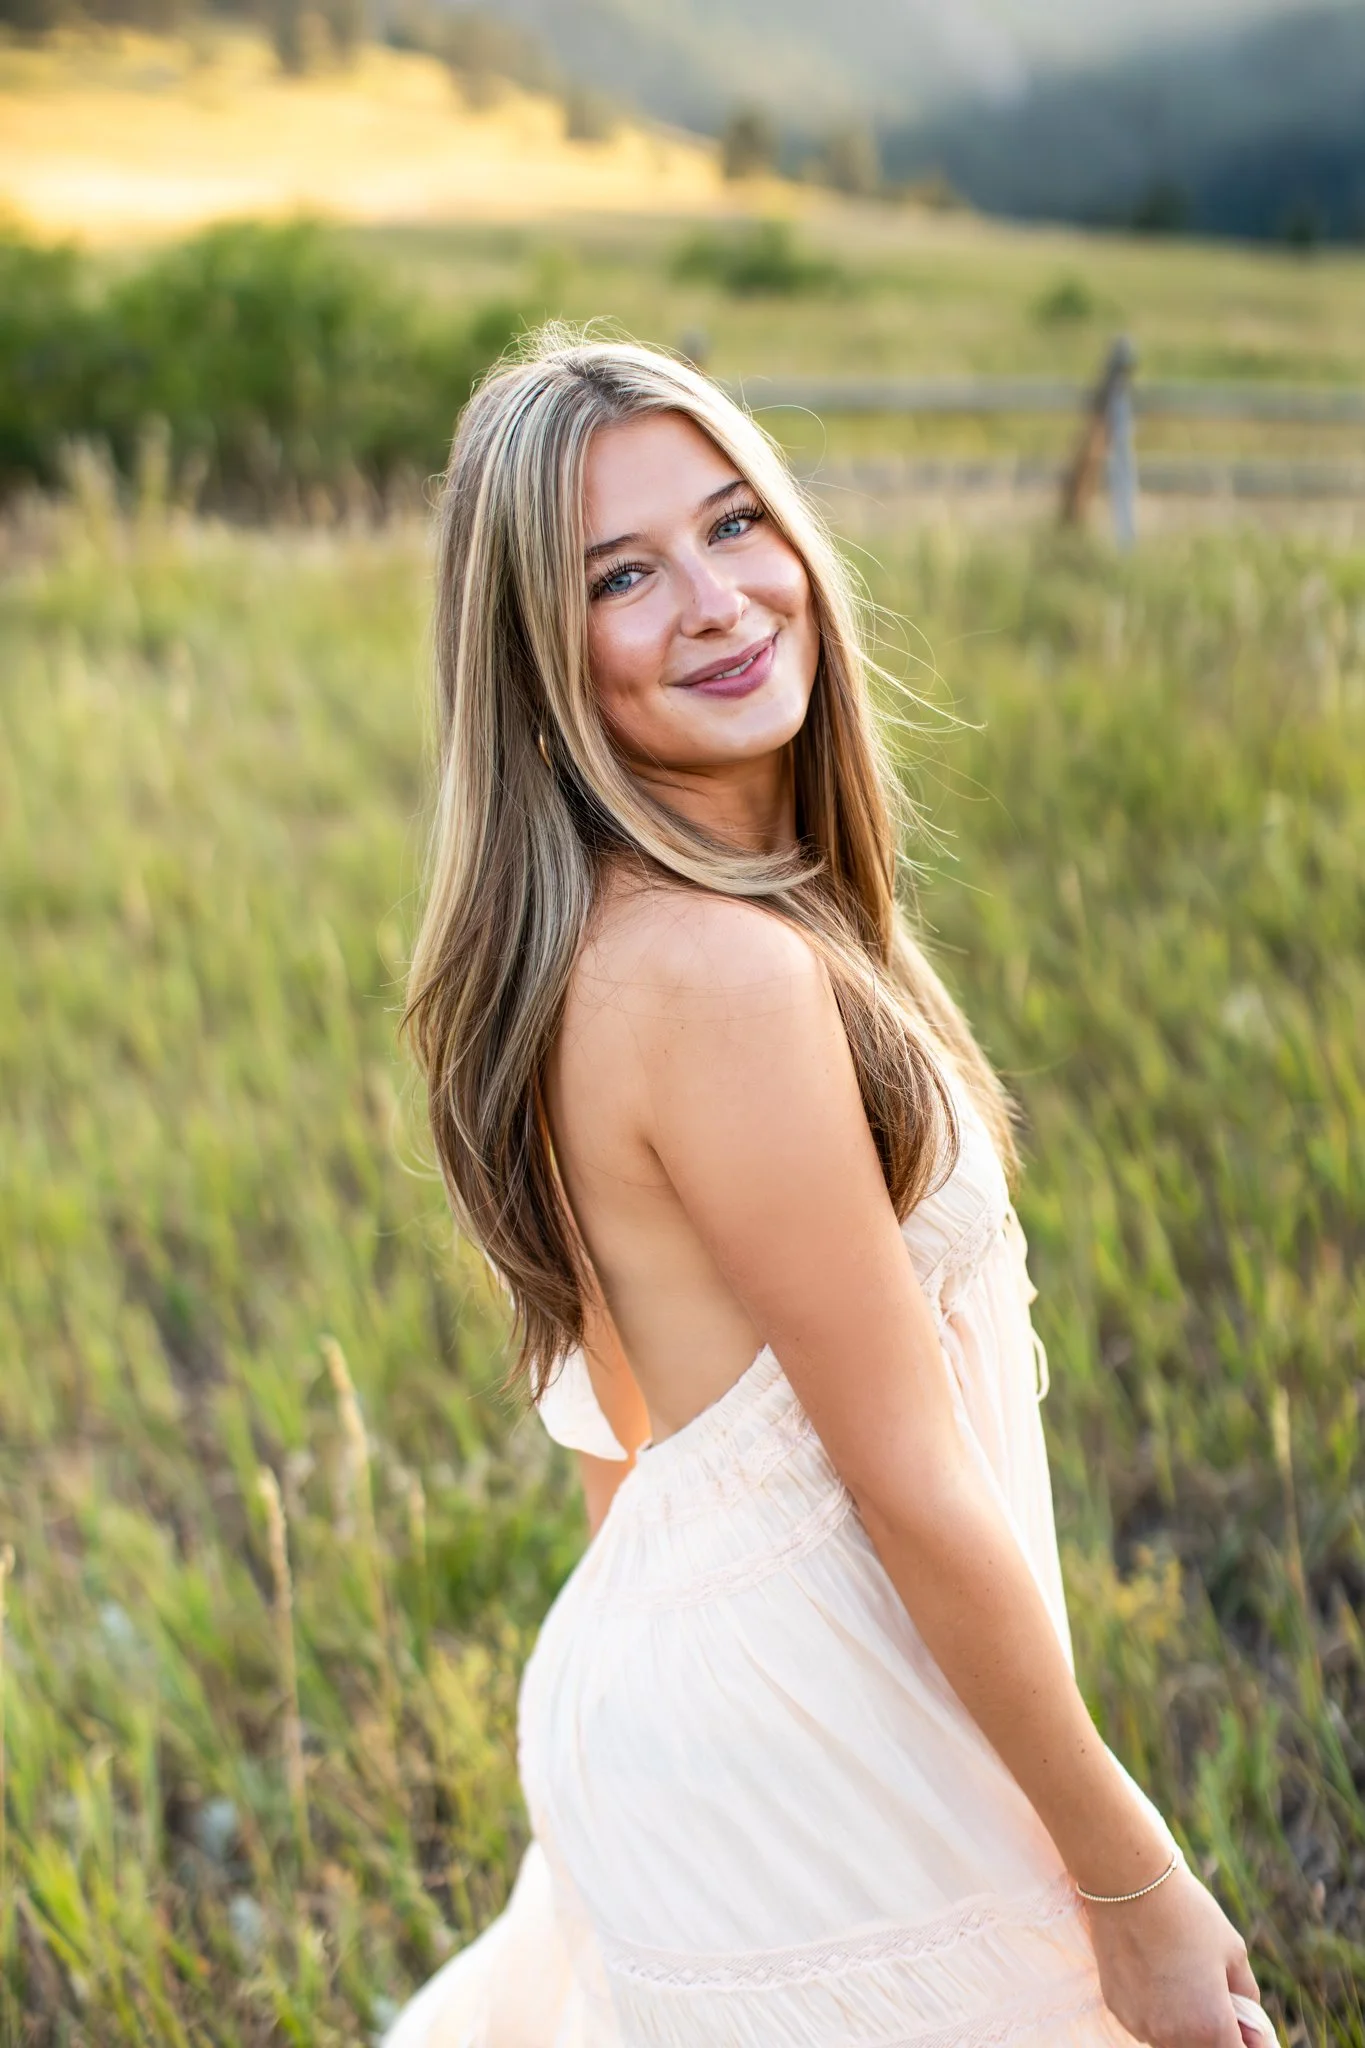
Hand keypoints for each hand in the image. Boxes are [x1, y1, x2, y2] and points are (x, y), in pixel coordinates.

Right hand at [1085, 1862, 1261, 2046]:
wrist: (1127, 1882)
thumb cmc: (1187, 1913)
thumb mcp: (1233, 1951)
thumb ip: (1246, 1996)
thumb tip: (1250, 2024)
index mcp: (1210, 2026)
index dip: (1247, 2042)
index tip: (1247, 2027)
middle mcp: (1173, 2036)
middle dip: (1214, 2034)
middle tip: (1216, 1997)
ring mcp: (1141, 2025)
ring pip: (1172, 2042)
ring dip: (1184, 2026)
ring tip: (1183, 1980)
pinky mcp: (1117, 2008)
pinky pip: (1146, 2023)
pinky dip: (1156, 2011)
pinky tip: (1155, 1974)